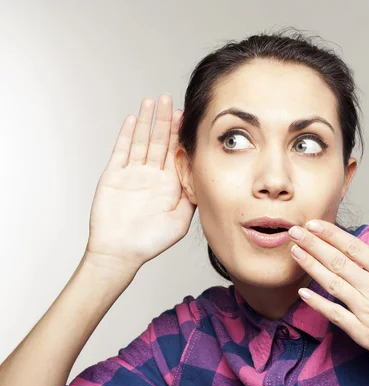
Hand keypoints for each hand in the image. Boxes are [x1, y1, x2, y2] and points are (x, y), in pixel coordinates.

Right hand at [85, 95, 195, 275]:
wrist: (120, 252)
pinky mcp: (114, 175)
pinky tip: (132, 119)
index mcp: (169, 183)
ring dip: (146, 121)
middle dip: (164, 120)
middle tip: (169, 98)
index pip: (176, 152)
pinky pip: (121, 150)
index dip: (180, 134)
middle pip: (159, 141)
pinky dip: (126, 134)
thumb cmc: (151, 242)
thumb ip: (192, 197)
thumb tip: (203, 177)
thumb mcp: (181, 220)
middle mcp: (152, 175)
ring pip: (141, 140)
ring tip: (152, 102)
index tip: (187, 116)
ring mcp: (132, 174)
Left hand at [288, 209, 368, 373]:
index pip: (353, 247)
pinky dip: (318, 304)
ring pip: (332, 284)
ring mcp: (366, 311)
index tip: (314, 224)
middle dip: (313, 245)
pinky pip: (335, 316)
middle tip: (293, 231)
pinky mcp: (363, 333)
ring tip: (294, 252)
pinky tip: (303, 294)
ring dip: (311, 267)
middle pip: (337, 262)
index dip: (331, 234)